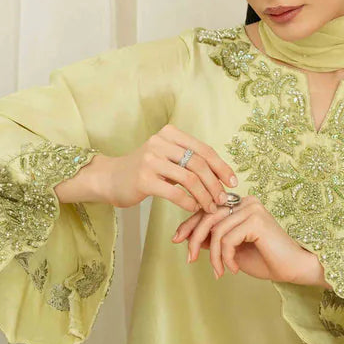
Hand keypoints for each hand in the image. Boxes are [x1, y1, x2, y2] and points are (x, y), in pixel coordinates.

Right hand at [96, 126, 236, 213]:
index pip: (204, 149)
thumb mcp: (166, 156)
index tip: (233, 182)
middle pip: (199, 164)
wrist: (110, 178)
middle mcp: (160, 143)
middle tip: (223, 199)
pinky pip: (176, 193)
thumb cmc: (143, 170)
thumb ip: (188, 160)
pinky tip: (194, 208)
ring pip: (190, 179)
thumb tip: (221, 176)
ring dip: (205, 196)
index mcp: (170, 134)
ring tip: (211, 207)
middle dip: (215, 184)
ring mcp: (151, 160)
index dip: (221, 167)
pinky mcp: (144, 179)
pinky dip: (189, 202)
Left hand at [171, 196, 321, 283]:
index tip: (177, 239)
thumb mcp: (231, 249)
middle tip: (189, 259)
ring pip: (216, 231)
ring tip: (220, 271)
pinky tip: (234, 268)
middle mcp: (246, 201)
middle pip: (208, 216)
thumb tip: (186, 235)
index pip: (208, 209)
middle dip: (194, 238)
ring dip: (213, 256)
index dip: (189, 224)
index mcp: (241, 204)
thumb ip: (213, 239)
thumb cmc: (266, 260)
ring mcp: (252, 209)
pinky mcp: (256, 220)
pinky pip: (227, 239)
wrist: (293, 269)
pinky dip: (226, 257)